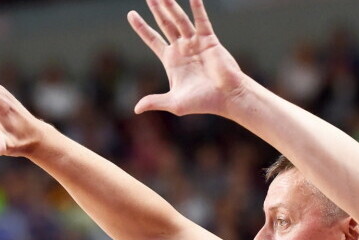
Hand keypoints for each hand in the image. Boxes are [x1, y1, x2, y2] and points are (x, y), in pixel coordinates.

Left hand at [128, 0, 246, 116]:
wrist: (227, 97)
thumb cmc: (203, 102)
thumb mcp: (174, 103)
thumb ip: (155, 101)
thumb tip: (136, 109)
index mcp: (171, 60)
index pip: (152, 39)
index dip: (141, 27)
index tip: (131, 14)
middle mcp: (182, 48)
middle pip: (164, 24)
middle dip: (156, 9)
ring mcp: (195, 42)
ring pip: (179, 19)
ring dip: (170, 5)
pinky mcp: (209, 39)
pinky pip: (201, 20)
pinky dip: (196, 7)